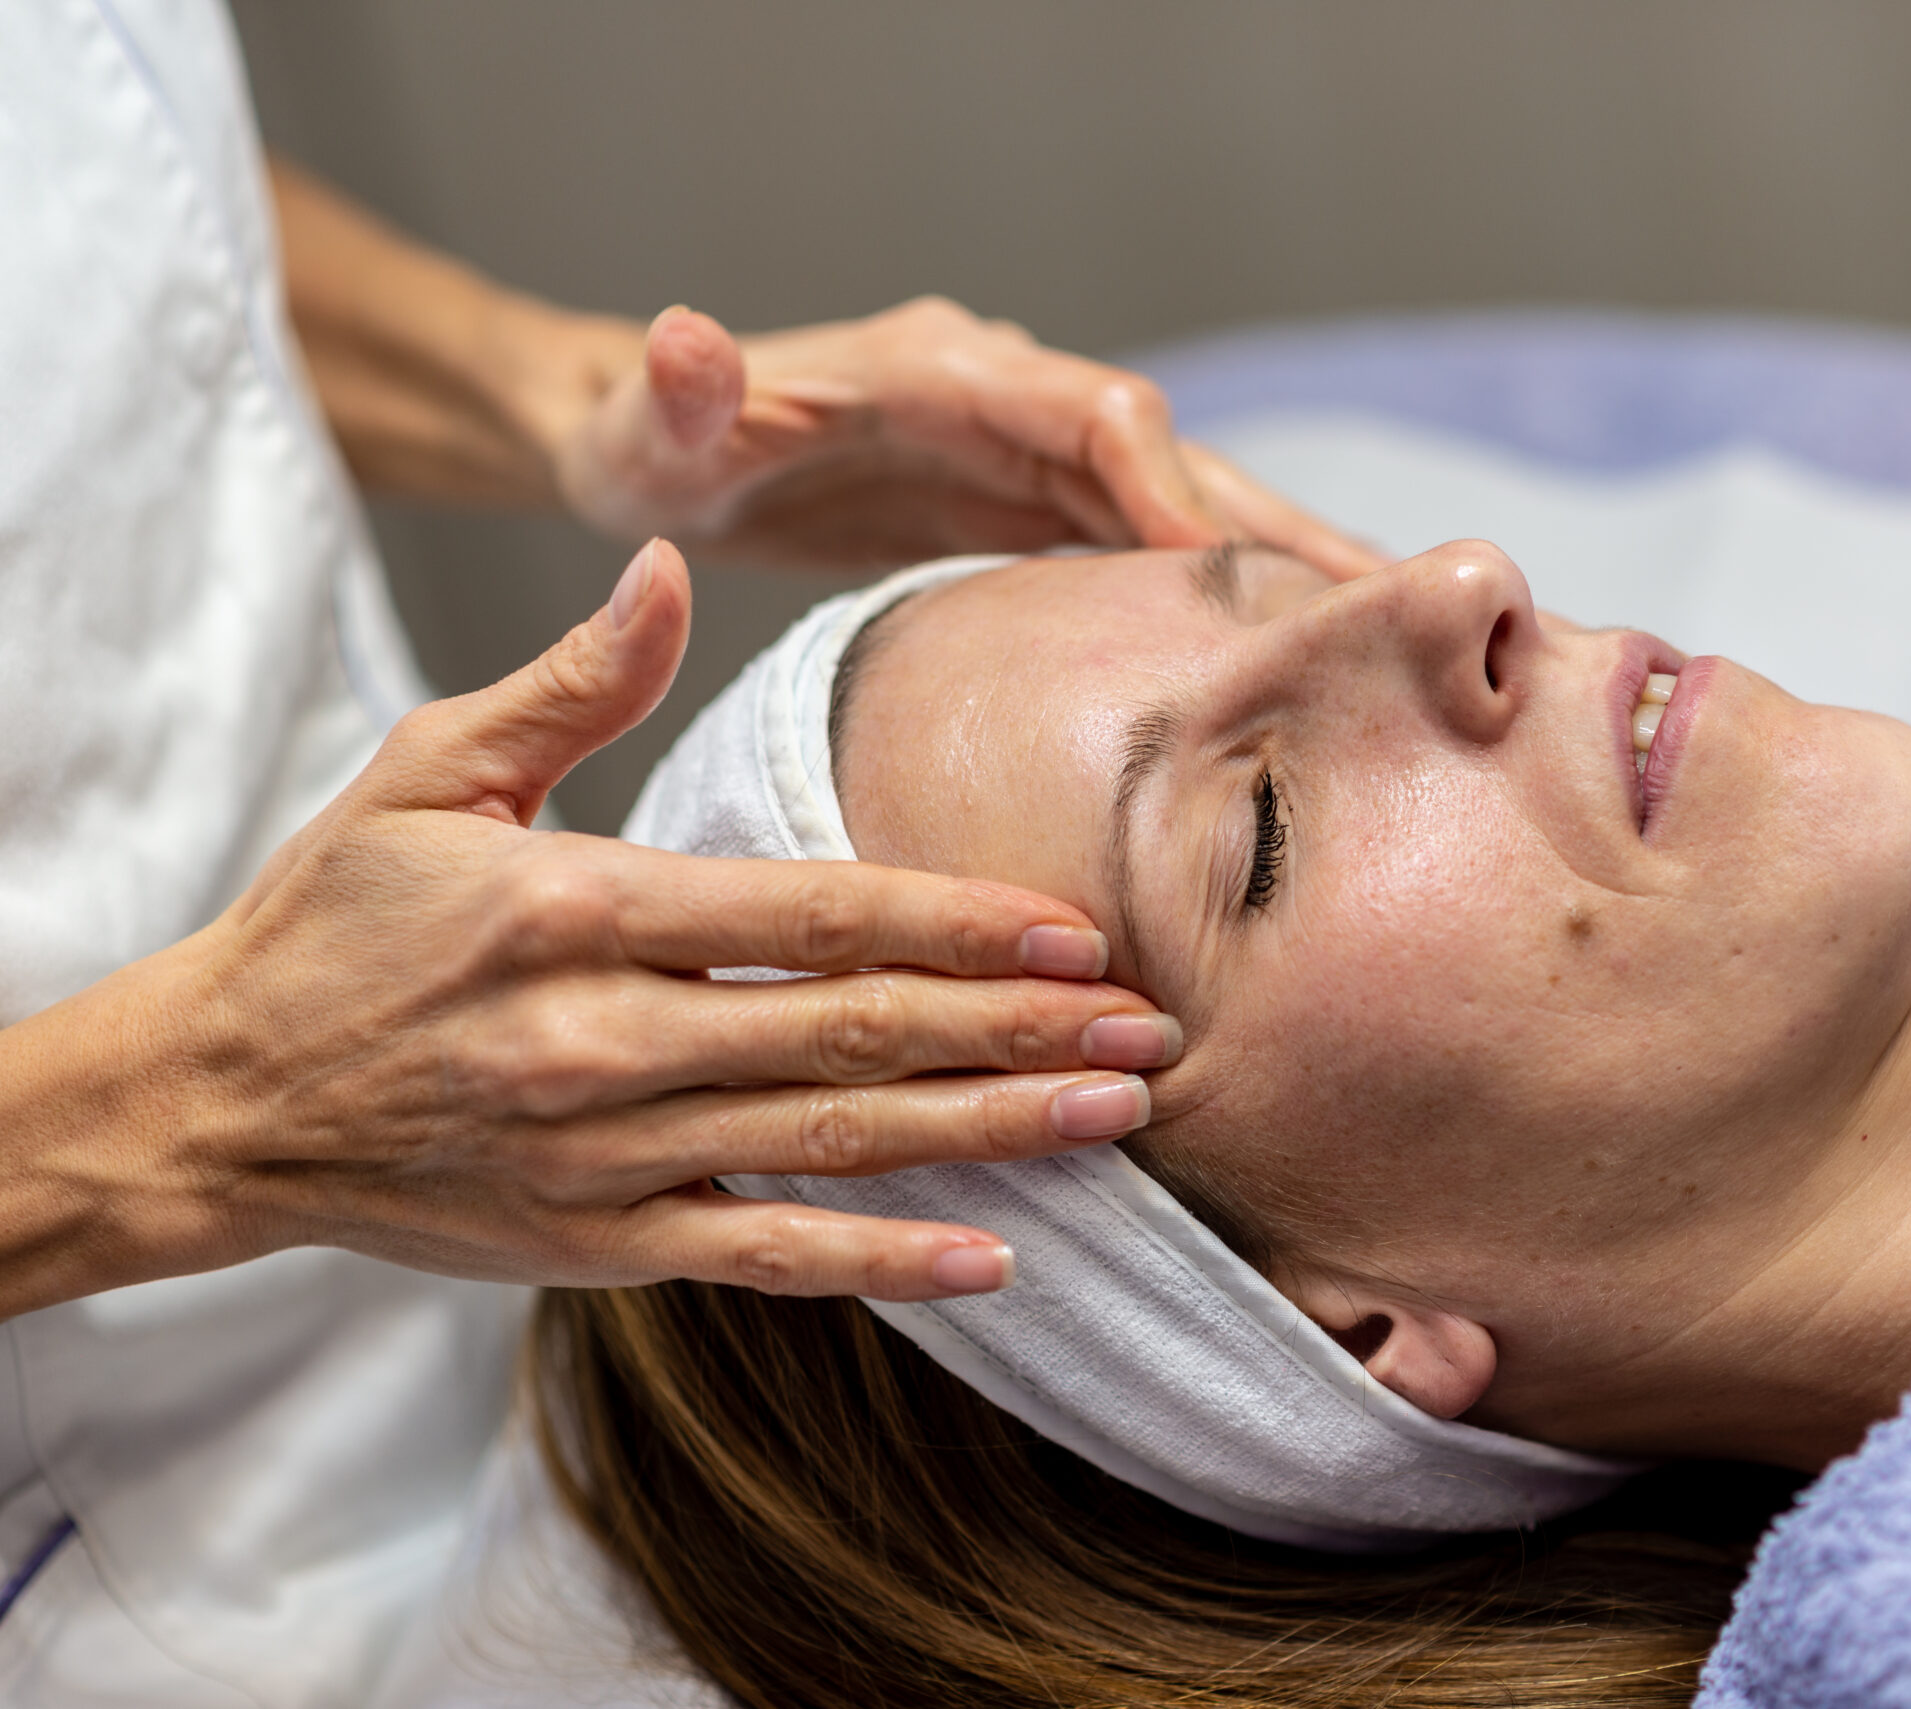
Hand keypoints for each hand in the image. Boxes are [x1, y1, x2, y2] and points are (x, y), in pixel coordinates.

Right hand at [0, 541, 1178, 1314]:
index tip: (1072, 926)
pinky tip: (994, 1256)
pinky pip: (760, 1256)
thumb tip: (669, 562)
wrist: (215, 1100)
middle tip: (1147, 1028)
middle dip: (1012, 1029)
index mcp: (572, 909)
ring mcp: (602, 1156)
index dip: (951, 920)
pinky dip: (880, 1263)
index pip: (805, 914)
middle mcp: (600, 1041)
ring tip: (1114, 1116)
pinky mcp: (596, 1244)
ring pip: (831, 1147)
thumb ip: (572, 681)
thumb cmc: (332, 920)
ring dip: (987, 1131)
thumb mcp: (429, 771)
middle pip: (848, 1035)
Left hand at [555, 297, 1381, 577]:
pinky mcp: (1031, 509)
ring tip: (1387, 639)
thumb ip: (677, 391)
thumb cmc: (651, 434)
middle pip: (1179, 460)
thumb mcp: (652, 423)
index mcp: (948, 373)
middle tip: (1389, 604)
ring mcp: (1032, 456)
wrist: (658, 441)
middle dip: (1280, 528)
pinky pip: (1150, 550)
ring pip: (1188, 508)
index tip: (1228, 570)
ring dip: (1281, 568)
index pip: (1093, 414)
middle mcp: (1013, 402)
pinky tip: (1289, 656)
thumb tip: (687, 340)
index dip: (1168, 484)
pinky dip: (1224, 595)